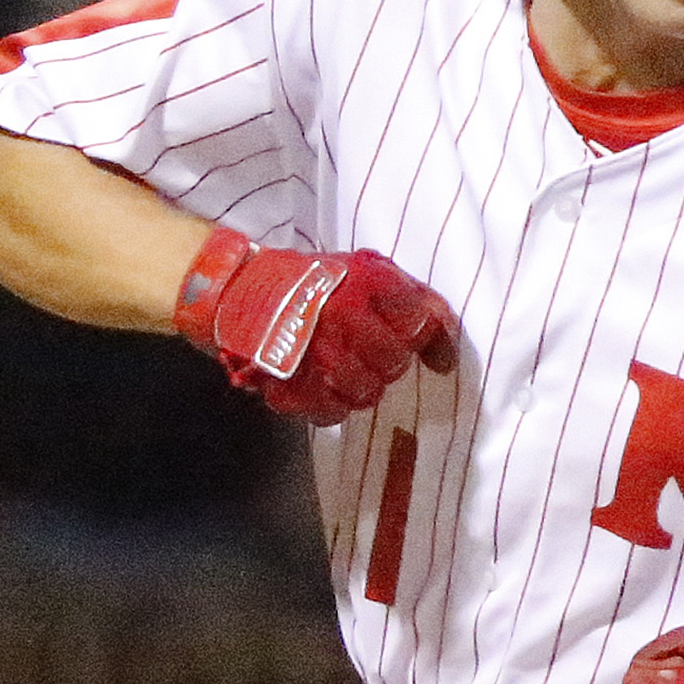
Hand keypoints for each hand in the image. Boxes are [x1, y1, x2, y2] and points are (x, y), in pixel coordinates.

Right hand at [174, 225, 456, 422]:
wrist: (238, 290)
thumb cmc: (311, 283)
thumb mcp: (364, 269)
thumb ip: (410, 297)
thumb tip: (445, 346)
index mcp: (364, 282)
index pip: (420, 318)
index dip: (434, 340)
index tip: (439, 358)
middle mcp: (342, 317)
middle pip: (395, 362)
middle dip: (389, 362)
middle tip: (371, 354)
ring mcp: (316, 353)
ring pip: (367, 393)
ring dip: (360, 385)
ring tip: (343, 368)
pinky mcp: (291, 384)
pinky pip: (332, 413)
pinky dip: (330, 404)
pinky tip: (321, 384)